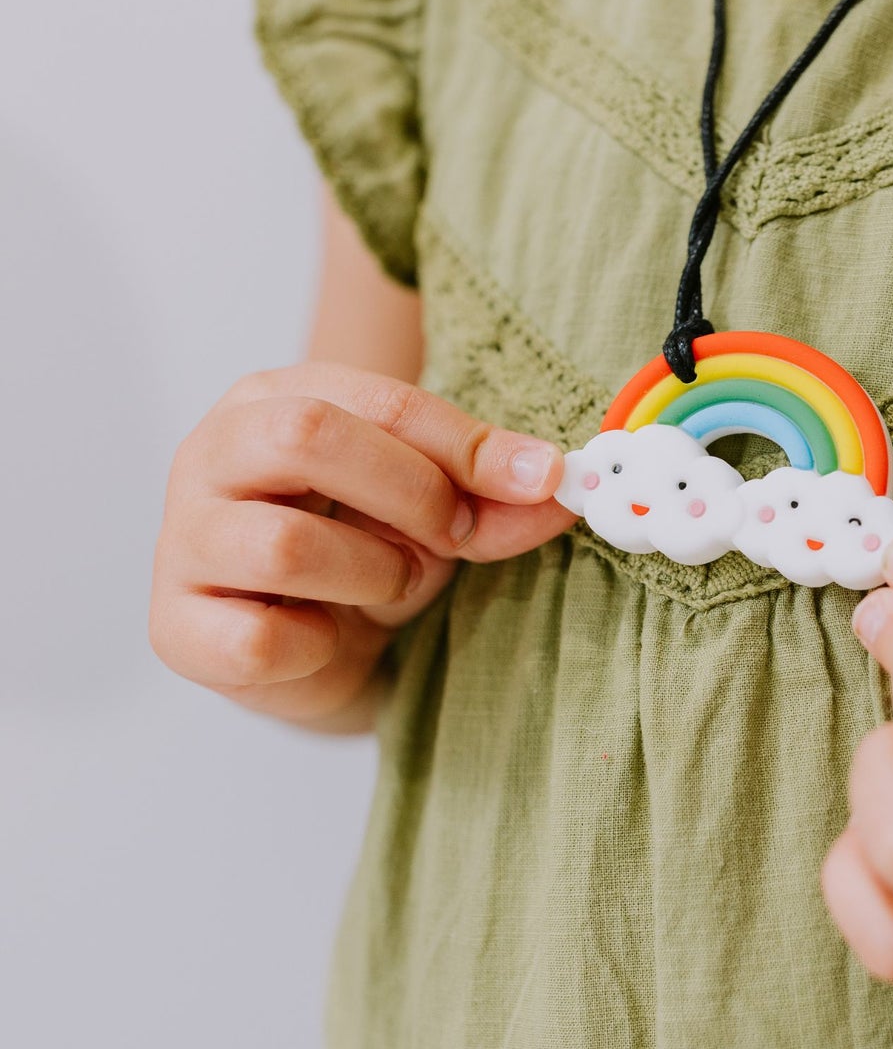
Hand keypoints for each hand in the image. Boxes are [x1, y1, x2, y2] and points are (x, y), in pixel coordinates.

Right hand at [150, 362, 574, 729]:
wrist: (318, 652)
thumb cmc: (369, 555)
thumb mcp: (441, 514)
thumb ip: (494, 497)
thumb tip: (563, 485)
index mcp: (275, 397)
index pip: (379, 400)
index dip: (467, 445)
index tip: (540, 480)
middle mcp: (211, 452)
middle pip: (309, 437)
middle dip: (411, 496)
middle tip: (451, 539)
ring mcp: (182, 539)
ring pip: (288, 546)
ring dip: (372, 575)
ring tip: (384, 586)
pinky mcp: (174, 627)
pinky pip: (261, 641)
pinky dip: (320, 646)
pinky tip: (325, 637)